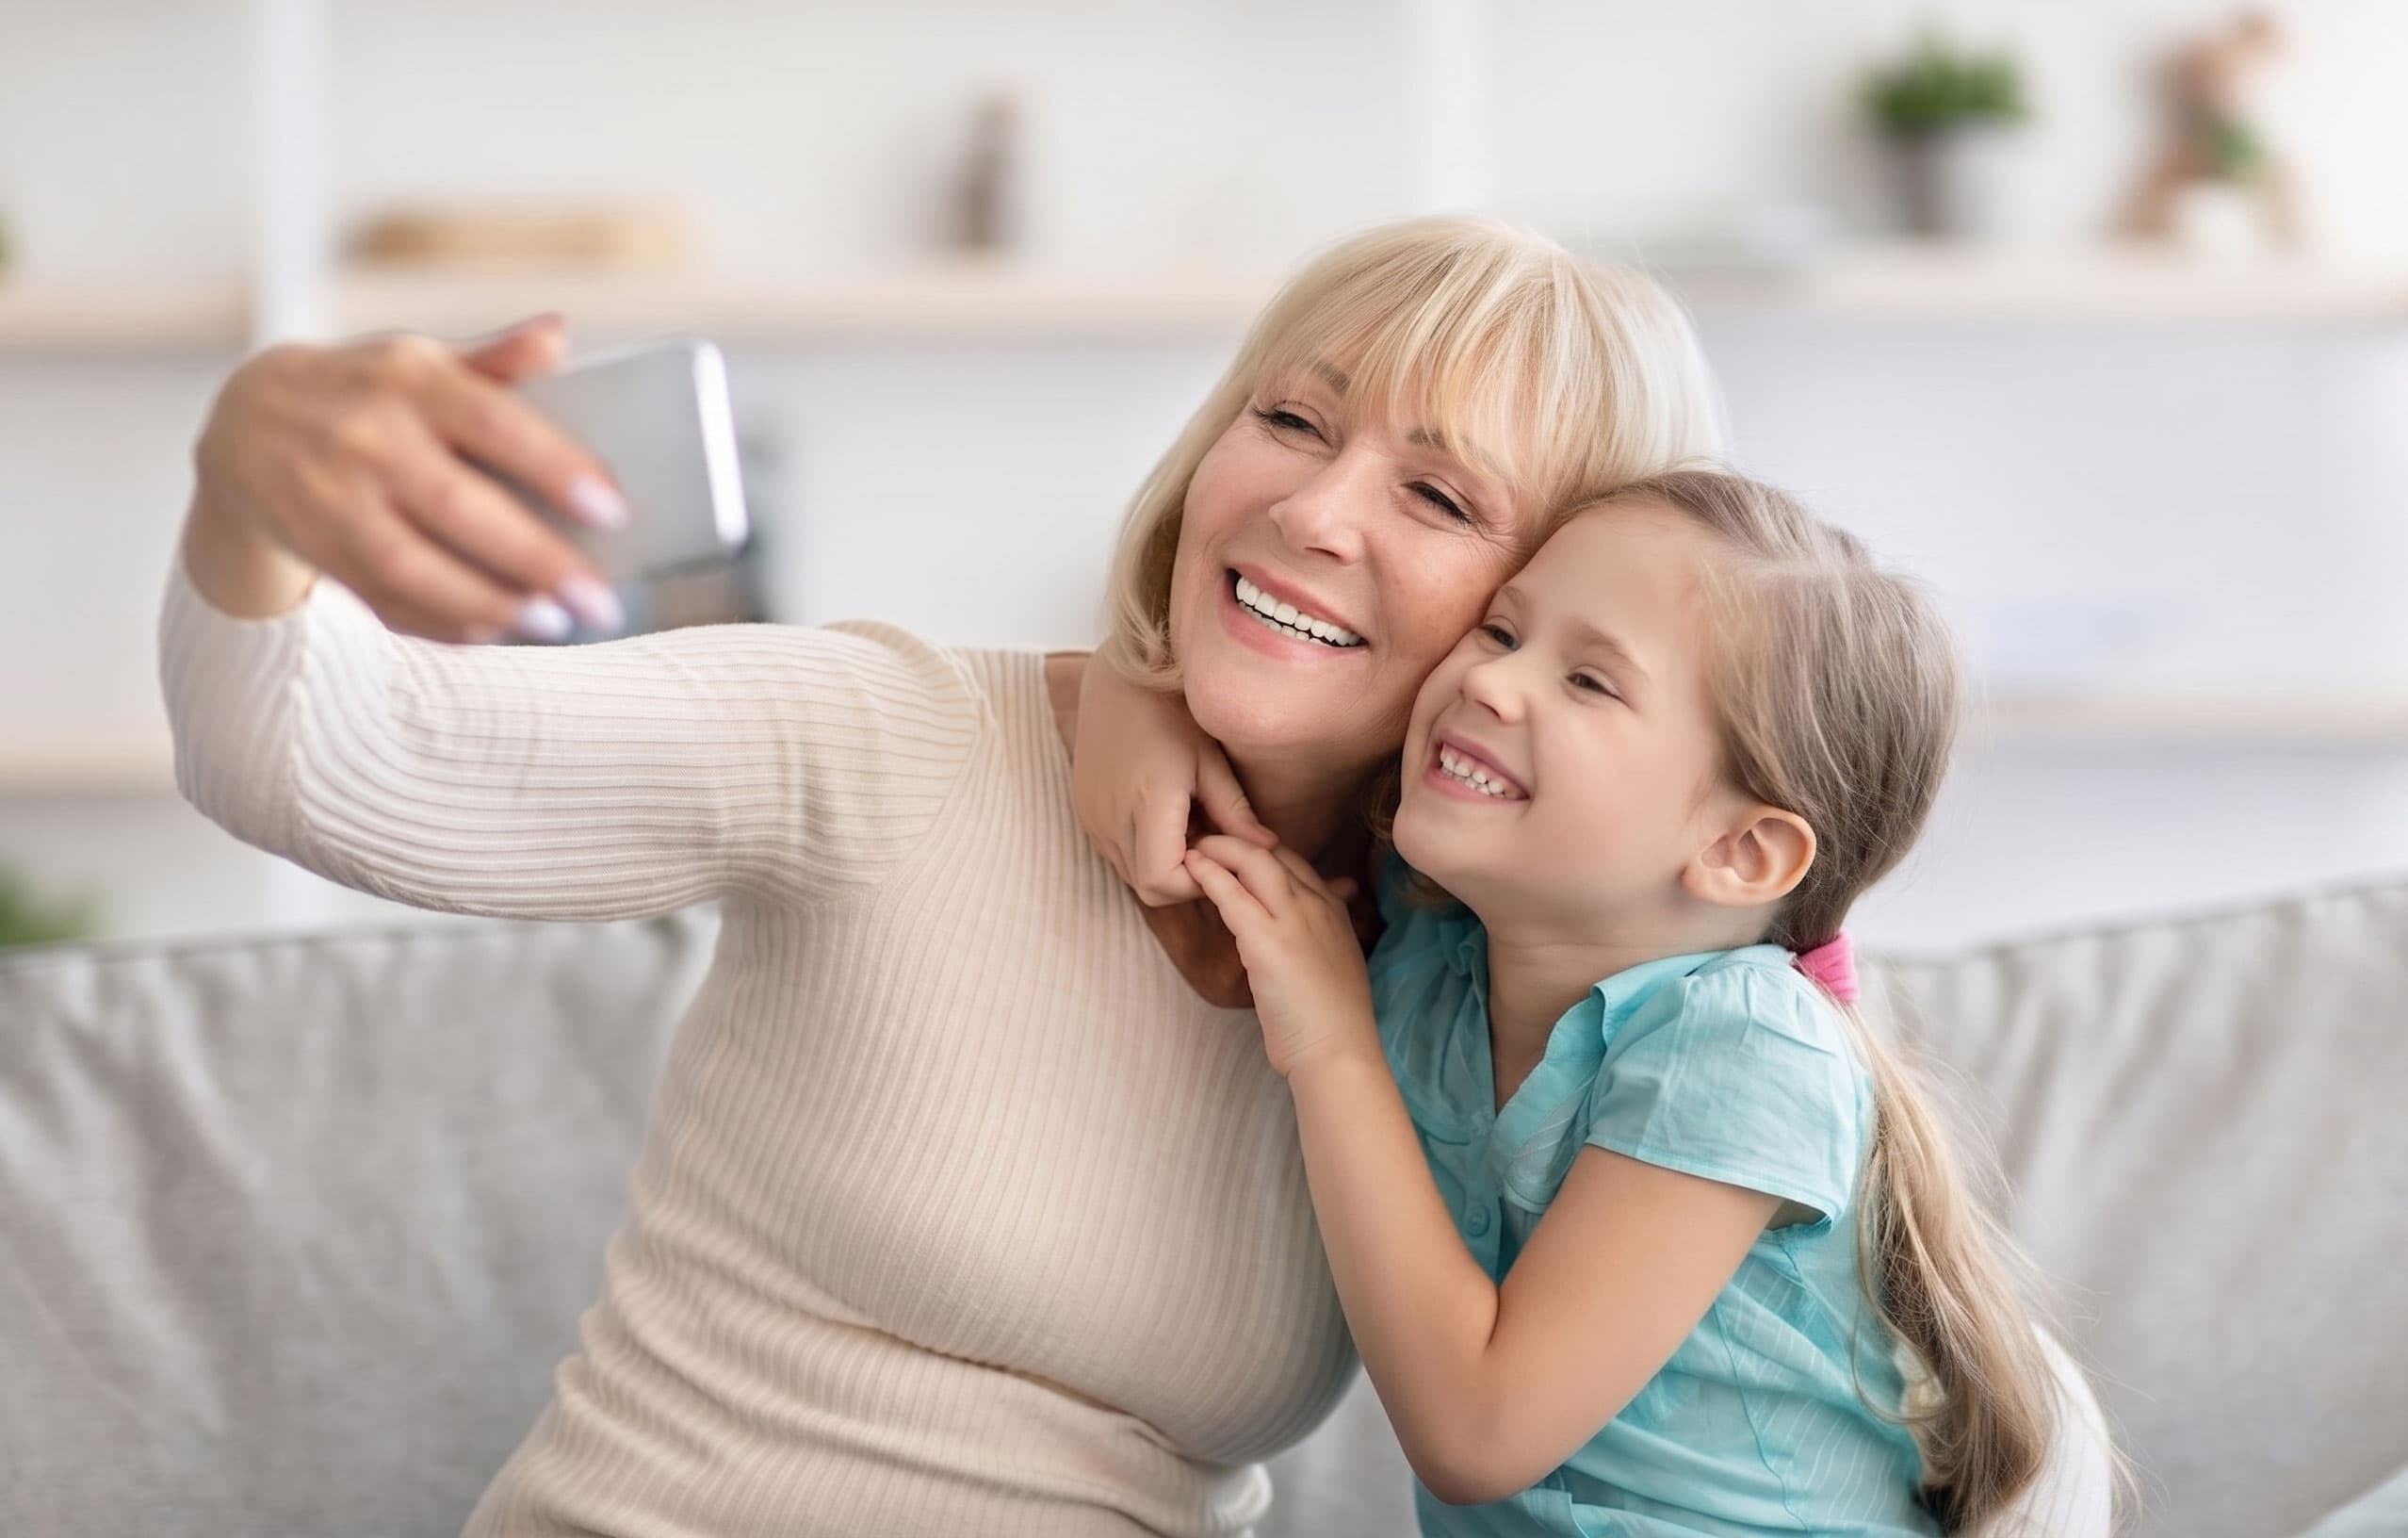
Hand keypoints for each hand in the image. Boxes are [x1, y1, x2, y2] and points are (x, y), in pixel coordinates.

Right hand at [188, 315, 627, 642]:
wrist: (246, 424)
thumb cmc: (369, 392)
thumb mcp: (422, 361)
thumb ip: (495, 359)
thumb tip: (559, 334)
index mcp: (408, 380)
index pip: (492, 422)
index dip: (555, 467)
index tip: (614, 510)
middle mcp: (366, 438)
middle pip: (456, 505)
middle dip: (534, 558)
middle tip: (600, 599)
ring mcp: (332, 498)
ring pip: (412, 564)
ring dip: (485, 602)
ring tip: (553, 624)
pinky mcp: (315, 549)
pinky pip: (382, 597)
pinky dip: (441, 622)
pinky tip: (495, 631)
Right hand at [1073, 659, 1275, 905]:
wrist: (1117, 682)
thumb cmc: (1170, 711)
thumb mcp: (1209, 758)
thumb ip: (1234, 809)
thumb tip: (1267, 846)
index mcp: (1145, 803)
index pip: (1163, 881)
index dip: (1195, 880)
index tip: (1217, 850)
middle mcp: (1109, 819)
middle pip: (1148, 887)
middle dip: (1183, 877)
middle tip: (1207, 838)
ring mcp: (1091, 818)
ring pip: (1130, 874)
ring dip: (1161, 862)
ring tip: (1186, 823)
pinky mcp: (1084, 813)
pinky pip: (1115, 853)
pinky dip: (1142, 848)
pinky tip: (1161, 816)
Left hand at [1183, 835, 1379, 1077]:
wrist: (1338, 1052)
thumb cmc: (1332, 1018)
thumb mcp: (1336, 960)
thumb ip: (1323, 928)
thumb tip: (1331, 903)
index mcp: (1333, 909)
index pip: (1294, 861)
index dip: (1261, 849)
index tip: (1235, 848)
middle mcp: (1317, 904)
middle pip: (1272, 852)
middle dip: (1236, 837)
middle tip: (1206, 834)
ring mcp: (1293, 919)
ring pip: (1253, 862)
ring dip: (1219, 847)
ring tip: (1192, 842)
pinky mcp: (1266, 940)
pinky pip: (1232, 895)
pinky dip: (1209, 875)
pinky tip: (1191, 867)